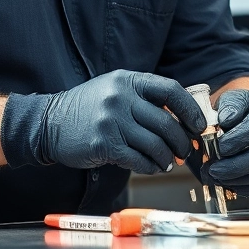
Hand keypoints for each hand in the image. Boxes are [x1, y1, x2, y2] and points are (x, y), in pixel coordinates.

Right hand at [40, 70, 205, 174]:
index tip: (198, 124)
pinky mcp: (104, 144)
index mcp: (128, 80)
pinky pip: (138, 160)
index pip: (170, 90)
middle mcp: (120, 97)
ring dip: (167, 157)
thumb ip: (144, 98)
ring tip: (168, 162)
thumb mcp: (115, 90)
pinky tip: (152, 167)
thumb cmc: (88, 109)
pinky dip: (150, 167)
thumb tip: (181, 119)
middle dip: (181, 141)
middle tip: (185, 151)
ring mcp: (111, 121)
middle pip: (166, 122)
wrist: (50, 122)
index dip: (190, 109)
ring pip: (155, 144)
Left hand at [190, 89, 248, 197]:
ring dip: (241, 180)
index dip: (237, 140)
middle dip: (237, 166)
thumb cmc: (242, 110)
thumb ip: (228, 107)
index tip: (219, 148)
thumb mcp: (233, 100)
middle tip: (214, 170)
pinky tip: (233, 185)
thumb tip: (226, 121)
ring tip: (220, 179)